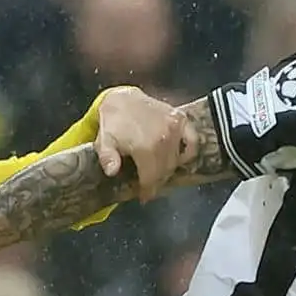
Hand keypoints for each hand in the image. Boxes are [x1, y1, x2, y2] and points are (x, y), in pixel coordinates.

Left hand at [94, 86, 186, 201]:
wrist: (123, 98)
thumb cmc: (112, 122)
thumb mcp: (104, 140)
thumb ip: (107, 157)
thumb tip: (111, 171)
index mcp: (145, 147)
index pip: (151, 177)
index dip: (148, 190)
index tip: (144, 197)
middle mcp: (164, 139)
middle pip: (165, 171)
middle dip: (157, 182)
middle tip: (150, 187)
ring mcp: (175, 128)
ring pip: (176, 160)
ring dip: (168, 170)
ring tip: (158, 174)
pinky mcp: (181, 119)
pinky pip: (191, 142)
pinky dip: (187, 152)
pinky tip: (178, 158)